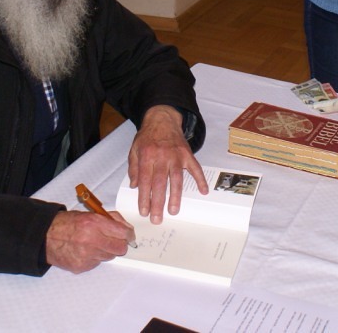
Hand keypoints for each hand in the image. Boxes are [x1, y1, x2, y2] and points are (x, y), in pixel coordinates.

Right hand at [45, 210, 134, 272]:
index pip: (123, 232)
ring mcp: (86, 256)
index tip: (129, 235)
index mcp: (94, 223)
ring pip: (110, 256)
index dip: (129, 234)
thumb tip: (127, 228)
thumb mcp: (90, 214)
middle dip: (120, 244)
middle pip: (120, 248)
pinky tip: (85, 250)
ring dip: (107, 250)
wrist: (46, 236)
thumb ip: (111, 219)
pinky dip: (95, 257)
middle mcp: (91, 240)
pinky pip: (97, 263)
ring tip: (94, 243)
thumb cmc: (68, 223)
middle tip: (114, 240)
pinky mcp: (81, 266)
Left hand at [128, 105, 207, 223]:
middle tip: (157, 218)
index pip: (145, 181)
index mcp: (147, 156)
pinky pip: (195, 168)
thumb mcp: (134, 149)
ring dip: (175, 196)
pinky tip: (203, 191)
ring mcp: (176, 155)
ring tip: (173, 211)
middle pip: (160, 183)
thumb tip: (135, 186)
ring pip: (176, 179)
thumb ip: (134, 168)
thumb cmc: (148, 136)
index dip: (144, 197)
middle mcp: (162, 156)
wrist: (163, 119)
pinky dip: (200, 179)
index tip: (144, 211)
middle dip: (158, 203)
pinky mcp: (187, 154)